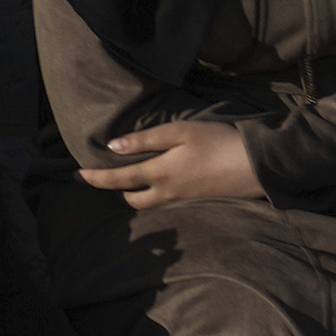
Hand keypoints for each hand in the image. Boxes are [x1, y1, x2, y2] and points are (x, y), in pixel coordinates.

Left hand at [83, 119, 263, 212]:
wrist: (258, 166)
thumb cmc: (218, 142)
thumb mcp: (179, 132)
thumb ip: (145, 141)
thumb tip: (113, 147)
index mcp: (160, 174)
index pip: (118, 180)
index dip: (96, 178)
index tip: (77, 176)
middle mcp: (168, 192)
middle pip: (133, 199)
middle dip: (117, 190)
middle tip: (104, 177)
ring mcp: (184, 199)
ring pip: (150, 203)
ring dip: (136, 194)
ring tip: (129, 179)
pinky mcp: (199, 200)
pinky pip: (167, 202)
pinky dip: (155, 195)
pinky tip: (158, 181)